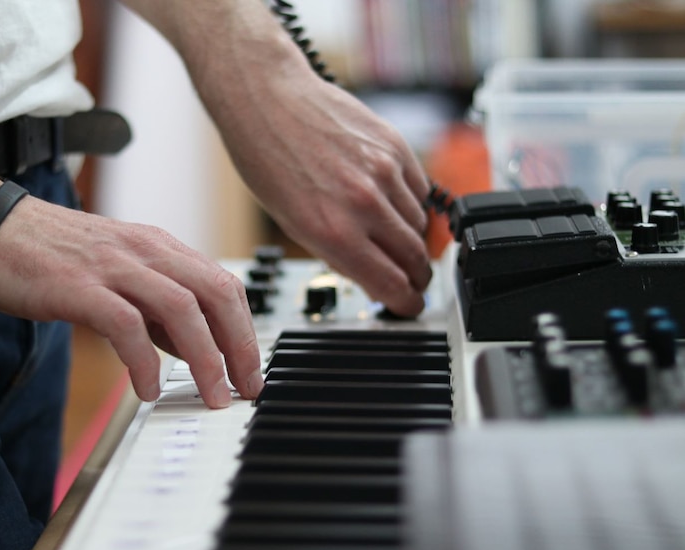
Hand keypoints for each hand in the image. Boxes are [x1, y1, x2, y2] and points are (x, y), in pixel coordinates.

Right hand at [0, 198, 263, 407]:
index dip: (245, 328)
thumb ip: (157, 308)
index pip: (222, 284)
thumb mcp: (120, 274)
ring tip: (211, 395)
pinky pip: (126, 324)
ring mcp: (112, 266)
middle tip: (245, 387)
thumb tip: (194, 348)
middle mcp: (144, 251)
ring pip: (181, 307)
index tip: (251, 369)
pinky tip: (147, 388)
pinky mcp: (78, 286)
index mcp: (159, 248)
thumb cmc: (53, 254)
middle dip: (240, 344)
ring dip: (205, 357)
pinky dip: (144, 360)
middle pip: (214, 293)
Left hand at [215, 74, 431, 316]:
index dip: (406, 304)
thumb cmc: (268, 161)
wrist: (269, 102)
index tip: (410, 307)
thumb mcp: (294, 224)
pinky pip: (421, 189)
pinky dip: (412, 203)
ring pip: (421, 224)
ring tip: (394, 238)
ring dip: (413, 239)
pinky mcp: (396, 146)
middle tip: (413, 281)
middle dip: (416, 277)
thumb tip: (374, 276)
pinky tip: (393, 203)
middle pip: (415, 259)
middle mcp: (363, 205)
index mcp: (333, 233)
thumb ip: (340, 253)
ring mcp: (384, 173)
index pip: (392, 285)